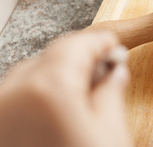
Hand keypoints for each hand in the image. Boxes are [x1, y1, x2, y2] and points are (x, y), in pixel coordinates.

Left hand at [0, 32, 131, 146]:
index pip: (76, 45)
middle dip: (78, 61)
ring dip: (57, 77)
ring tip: (82, 96)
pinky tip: (59, 112)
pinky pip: (15, 98)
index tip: (113, 47)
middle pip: (51, 58)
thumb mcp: (110, 135)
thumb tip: (114, 73)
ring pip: (30, 76)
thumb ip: (111, 94)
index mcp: (48, 90)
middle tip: (105, 72)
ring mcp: (0, 112)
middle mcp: (13, 95)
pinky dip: (37, 96)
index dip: (100, 43)